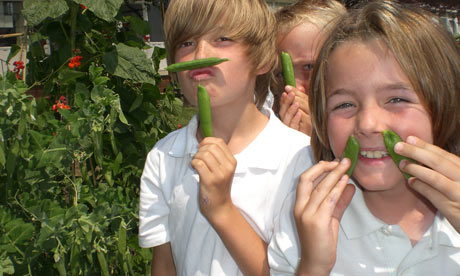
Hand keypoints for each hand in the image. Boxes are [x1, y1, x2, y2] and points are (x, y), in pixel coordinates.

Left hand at [191, 137, 236, 221]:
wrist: (219, 207)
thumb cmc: (218, 187)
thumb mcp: (223, 170)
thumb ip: (217, 156)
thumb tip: (203, 142)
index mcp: (232, 162)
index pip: (219, 142)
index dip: (207, 141)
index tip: (201, 148)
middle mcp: (228, 167)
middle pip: (211, 147)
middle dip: (200, 150)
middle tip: (198, 158)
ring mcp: (220, 174)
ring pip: (204, 154)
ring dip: (196, 157)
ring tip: (196, 164)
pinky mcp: (210, 181)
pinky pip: (198, 163)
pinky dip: (193, 163)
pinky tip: (194, 169)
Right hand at [278, 85, 311, 135]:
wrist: (317, 134)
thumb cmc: (311, 121)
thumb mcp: (307, 107)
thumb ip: (302, 98)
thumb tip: (300, 88)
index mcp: (288, 114)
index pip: (283, 106)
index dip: (284, 99)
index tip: (286, 91)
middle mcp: (287, 121)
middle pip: (283, 111)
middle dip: (287, 102)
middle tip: (291, 94)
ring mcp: (290, 128)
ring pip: (286, 119)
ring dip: (291, 110)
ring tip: (296, 103)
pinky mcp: (296, 134)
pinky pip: (293, 127)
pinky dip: (295, 120)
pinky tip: (299, 114)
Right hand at [294, 159, 354, 275]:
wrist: (316, 263)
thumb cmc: (321, 242)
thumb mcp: (330, 218)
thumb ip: (339, 201)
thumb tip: (350, 185)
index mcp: (299, 206)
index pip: (304, 180)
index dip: (317, 168)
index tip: (332, 162)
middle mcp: (300, 208)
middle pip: (308, 179)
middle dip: (326, 167)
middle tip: (342, 160)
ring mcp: (308, 214)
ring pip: (320, 188)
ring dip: (335, 174)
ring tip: (347, 166)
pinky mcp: (318, 221)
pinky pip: (329, 200)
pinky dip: (337, 188)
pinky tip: (345, 181)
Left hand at [396, 136, 459, 232]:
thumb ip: (449, 170)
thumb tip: (423, 157)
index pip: (444, 155)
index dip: (426, 146)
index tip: (410, 138)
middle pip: (438, 162)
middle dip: (416, 152)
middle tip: (398, 146)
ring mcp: (459, 193)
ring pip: (435, 177)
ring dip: (416, 169)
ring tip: (402, 164)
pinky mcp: (452, 208)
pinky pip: (432, 194)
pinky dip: (420, 187)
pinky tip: (411, 182)